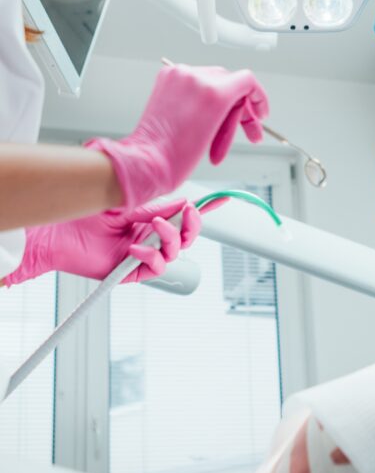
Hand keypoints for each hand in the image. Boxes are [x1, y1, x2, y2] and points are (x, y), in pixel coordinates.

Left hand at [5, 199, 204, 284]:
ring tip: (154, 226)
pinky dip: (151, 256)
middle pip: (186, 236)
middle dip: (193, 225)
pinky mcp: (133, 272)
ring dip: (170, 237)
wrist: (56, 236)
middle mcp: (149, 238)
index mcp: (149, 220)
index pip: (181, 216)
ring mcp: (143, 255)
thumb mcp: (125, 205)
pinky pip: (157, 267)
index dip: (203, 210)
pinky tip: (136, 249)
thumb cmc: (82, 218)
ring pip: (175, 252)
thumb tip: (181, 203)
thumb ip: (154, 207)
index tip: (221, 200)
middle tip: (187, 213)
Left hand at [86, 65, 269, 208]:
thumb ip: (234, 109)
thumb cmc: (177, 156)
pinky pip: (196, 87)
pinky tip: (204, 127)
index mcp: (212, 91)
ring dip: (221, 111)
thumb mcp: (218, 132)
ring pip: (215, 86)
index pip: (247, 81)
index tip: (260, 114)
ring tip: (219, 140)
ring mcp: (178, 78)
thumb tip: (241, 104)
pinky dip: (204, 105)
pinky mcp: (167, 82)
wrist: (148, 162)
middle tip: (246, 132)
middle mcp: (194, 78)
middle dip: (240, 110)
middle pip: (231, 85)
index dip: (259, 98)